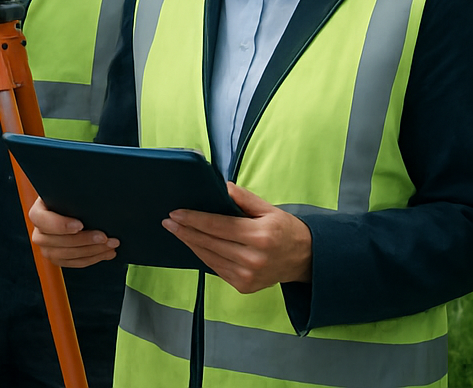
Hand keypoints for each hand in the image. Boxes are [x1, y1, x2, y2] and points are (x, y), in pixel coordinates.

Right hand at [28, 196, 118, 267]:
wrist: (73, 210)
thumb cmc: (71, 199)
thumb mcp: (69, 194)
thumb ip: (74, 197)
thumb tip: (92, 196)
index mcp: (38, 212)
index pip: (41, 219)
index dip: (59, 225)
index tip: (80, 225)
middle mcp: (39, 233)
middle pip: (55, 241)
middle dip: (83, 240)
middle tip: (104, 237)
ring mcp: (47, 248)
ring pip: (66, 255)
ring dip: (91, 251)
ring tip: (110, 245)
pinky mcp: (58, 259)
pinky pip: (74, 263)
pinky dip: (92, 259)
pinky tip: (106, 253)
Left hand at [164, 182, 312, 293]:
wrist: (305, 260)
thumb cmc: (286, 230)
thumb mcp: (269, 209)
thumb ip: (244, 198)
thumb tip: (221, 186)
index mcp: (260, 236)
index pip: (218, 226)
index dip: (194, 219)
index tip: (176, 213)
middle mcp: (253, 259)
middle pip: (210, 242)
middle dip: (185, 231)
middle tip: (168, 221)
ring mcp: (248, 276)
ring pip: (209, 258)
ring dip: (190, 244)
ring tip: (176, 231)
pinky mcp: (244, 286)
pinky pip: (216, 269)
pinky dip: (202, 256)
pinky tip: (193, 245)